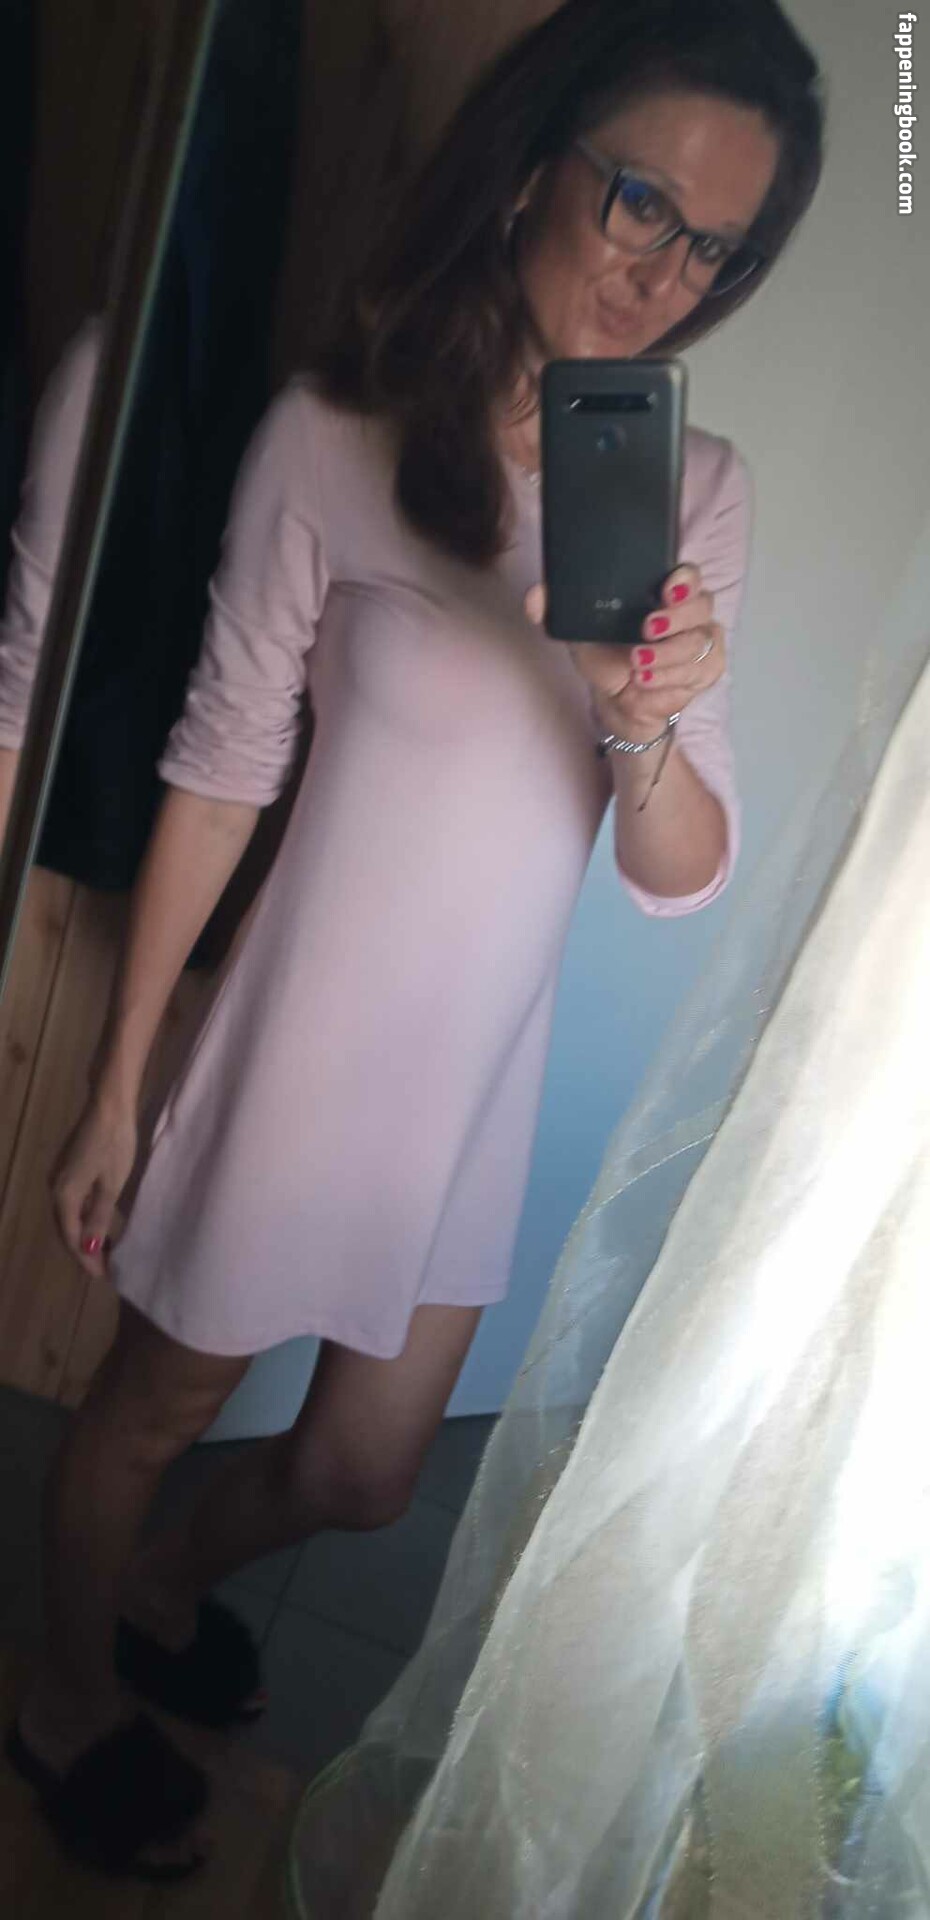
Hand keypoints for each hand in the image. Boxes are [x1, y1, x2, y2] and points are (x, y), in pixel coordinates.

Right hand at [49, 1094, 137, 1279]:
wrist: (110, 1103)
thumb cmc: (115, 1143)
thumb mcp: (111, 1184)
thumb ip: (99, 1218)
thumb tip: (88, 1250)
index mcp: (64, 1194)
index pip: (71, 1237)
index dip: (86, 1258)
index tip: (103, 1276)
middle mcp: (56, 1187)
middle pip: (67, 1228)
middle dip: (85, 1250)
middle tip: (106, 1269)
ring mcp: (62, 1176)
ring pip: (71, 1215)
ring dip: (86, 1234)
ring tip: (107, 1252)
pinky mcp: (71, 1167)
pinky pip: (75, 1202)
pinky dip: (87, 1217)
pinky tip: (102, 1224)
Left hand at [524, 562, 724, 740]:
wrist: (618, 698)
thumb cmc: (606, 655)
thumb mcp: (579, 630)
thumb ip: (556, 608)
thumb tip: (535, 597)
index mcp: (664, 591)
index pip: (688, 574)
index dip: (684, 579)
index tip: (666, 589)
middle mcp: (690, 612)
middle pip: (701, 604)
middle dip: (676, 618)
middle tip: (647, 629)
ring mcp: (703, 640)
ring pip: (698, 642)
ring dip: (666, 655)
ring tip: (636, 664)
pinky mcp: (708, 669)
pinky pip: (698, 671)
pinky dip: (670, 677)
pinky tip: (647, 680)